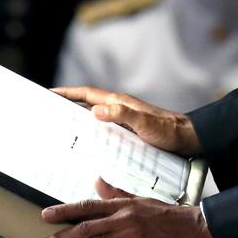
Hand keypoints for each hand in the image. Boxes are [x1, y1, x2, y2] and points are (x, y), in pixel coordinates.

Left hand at [37, 180, 213, 237]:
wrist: (194, 226)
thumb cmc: (165, 214)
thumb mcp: (139, 199)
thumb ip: (115, 193)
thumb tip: (96, 180)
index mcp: (120, 205)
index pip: (86, 206)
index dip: (64, 211)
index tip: (44, 216)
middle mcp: (122, 218)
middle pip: (85, 228)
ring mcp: (130, 235)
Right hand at [53, 86, 201, 155]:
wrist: (188, 140)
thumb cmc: (169, 132)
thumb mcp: (145, 124)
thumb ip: (122, 114)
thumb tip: (95, 111)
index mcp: (119, 103)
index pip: (87, 94)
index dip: (67, 93)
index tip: (49, 93)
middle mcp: (119, 108)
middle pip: (87, 104)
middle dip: (67, 106)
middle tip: (48, 113)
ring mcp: (124, 119)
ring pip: (94, 117)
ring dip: (78, 120)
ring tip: (61, 131)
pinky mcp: (129, 131)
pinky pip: (103, 129)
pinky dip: (91, 132)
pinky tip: (87, 145)